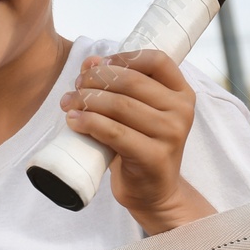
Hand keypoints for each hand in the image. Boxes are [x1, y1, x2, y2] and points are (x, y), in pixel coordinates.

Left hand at [59, 50, 211, 231]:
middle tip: (75, 86)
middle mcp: (181, 111)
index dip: (123, 58)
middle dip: (96, 79)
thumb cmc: (140, 144)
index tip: (99, 66)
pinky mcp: (154, 157)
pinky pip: (115, 132)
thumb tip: (90, 61)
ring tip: (68, 103)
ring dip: (87, 100)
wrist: (152, 191)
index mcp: (181, 93)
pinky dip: (89, 123)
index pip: (156, 60)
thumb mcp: (134, 110)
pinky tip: (73, 121)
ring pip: (120, 105)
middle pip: (131, 81)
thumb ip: (116, 84)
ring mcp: (171, 135)